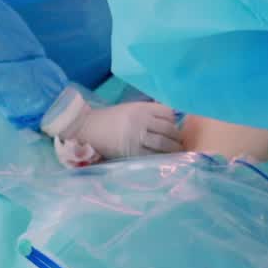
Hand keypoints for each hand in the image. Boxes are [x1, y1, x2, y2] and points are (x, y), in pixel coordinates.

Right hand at [48, 97, 181, 162]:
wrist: (88, 128)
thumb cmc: (110, 119)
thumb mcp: (129, 109)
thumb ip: (148, 113)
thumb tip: (169, 120)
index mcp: (141, 108)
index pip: (167, 113)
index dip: (173, 121)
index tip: (173, 127)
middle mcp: (141, 120)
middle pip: (168, 129)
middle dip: (176, 137)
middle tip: (179, 143)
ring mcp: (137, 136)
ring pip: (164, 143)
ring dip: (173, 149)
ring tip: (177, 152)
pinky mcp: (132, 152)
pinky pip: (152, 155)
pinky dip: (162, 158)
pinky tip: (165, 160)